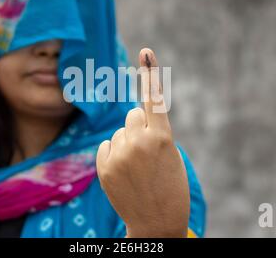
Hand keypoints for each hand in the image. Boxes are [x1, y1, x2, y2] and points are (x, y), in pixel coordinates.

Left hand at [96, 48, 189, 237]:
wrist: (156, 223)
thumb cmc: (170, 188)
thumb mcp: (170, 156)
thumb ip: (154, 132)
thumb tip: (132, 117)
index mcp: (162, 137)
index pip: (155, 99)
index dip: (150, 74)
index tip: (145, 52)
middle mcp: (139, 142)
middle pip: (132, 114)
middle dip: (139, 126)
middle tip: (147, 151)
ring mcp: (119, 155)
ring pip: (120, 131)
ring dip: (127, 143)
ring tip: (137, 168)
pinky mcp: (104, 167)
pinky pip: (107, 145)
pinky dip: (114, 154)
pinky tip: (124, 173)